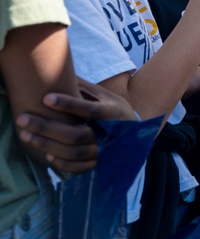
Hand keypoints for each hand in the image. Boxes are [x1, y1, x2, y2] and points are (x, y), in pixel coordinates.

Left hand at [15, 79, 134, 172]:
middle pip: (75, 134)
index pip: (88, 110)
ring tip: (27, 136)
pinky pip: (78, 167)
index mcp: (111, 113)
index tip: (45, 98)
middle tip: (23, 120)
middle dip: (46, 128)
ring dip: (47, 145)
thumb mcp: (106, 96)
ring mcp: (105, 151)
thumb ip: (85, 88)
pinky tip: (47, 154)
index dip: (67, 104)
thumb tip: (62, 70)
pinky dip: (61, 162)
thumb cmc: (115, 110)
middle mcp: (109, 133)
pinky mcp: (100, 163)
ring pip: (73, 152)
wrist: (137, 134)